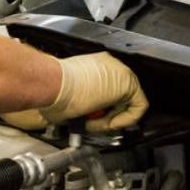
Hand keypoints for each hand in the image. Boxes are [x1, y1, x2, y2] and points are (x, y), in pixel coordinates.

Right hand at [4, 52, 147, 132]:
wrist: (51, 84)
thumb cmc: (51, 91)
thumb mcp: (68, 96)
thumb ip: (81, 104)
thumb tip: (83, 118)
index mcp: (93, 66)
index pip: (108, 90)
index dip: (101, 109)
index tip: (90, 118)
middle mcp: (109, 65)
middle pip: (120, 96)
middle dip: (108, 115)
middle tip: (92, 124)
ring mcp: (120, 72)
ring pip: (129, 102)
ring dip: (113, 119)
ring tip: (93, 123)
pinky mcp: (127, 83)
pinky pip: (138, 108)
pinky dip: (125, 120)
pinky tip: (106, 123)